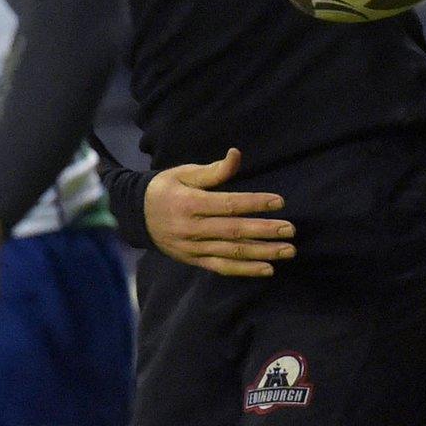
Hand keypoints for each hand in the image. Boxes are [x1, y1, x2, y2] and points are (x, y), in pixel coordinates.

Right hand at [145, 148, 294, 277]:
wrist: (135, 216)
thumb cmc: (165, 188)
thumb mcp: (184, 173)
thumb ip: (213, 170)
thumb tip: (236, 155)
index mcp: (190, 203)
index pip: (228, 204)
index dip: (254, 203)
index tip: (279, 202)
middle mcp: (192, 228)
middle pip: (234, 231)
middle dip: (265, 231)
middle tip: (290, 230)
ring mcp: (193, 248)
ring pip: (232, 252)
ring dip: (262, 253)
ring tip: (287, 251)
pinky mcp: (194, 260)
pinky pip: (222, 267)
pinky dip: (245, 270)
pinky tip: (268, 269)